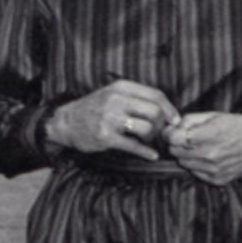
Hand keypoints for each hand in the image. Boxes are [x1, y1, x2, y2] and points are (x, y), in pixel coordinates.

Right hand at [45, 81, 180, 160]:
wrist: (66, 122)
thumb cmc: (95, 108)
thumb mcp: (113, 94)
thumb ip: (136, 98)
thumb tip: (167, 111)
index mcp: (121, 87)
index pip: (155, 94)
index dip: (170, 109)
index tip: (175, 120)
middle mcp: (116, 100)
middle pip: (154, 111)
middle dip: (161, 124)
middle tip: (158, 132)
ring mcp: (110, 118)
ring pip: (147, 128)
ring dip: (152, 137)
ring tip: (147, 140)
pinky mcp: (105, 136)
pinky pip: (134, 145)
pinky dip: (146, 152)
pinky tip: (151, 155)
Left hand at [163, 111, 241, 184]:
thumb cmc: (239, 125)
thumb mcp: (214, 115)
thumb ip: (189, 120)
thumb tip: (171, 127)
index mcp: (209, 135)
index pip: (174, 139)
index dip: (169, 134)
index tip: (171, 131)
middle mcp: (210, 155)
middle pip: (176, 152)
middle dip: (176, 144)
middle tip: (184, 138)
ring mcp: (214, 170)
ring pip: (183, 163)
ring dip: (185, 155)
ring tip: (198, 147)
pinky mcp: (218, 180)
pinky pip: (195, 173)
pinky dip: (196, 165)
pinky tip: (207, 157)